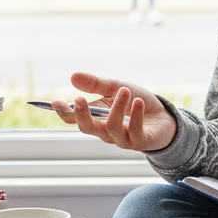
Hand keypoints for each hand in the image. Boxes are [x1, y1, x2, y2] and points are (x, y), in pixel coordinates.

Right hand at [51, 72, 177, 152]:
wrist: (163, 116)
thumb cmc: (136, 102)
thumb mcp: (116, 87)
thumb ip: (95, 84)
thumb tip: (73, 76)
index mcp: (97, 118)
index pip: (75, 119)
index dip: (65, 113)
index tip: (54, 103)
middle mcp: (106, 131)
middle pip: (87, 128)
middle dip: (82, 115)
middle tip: (79, 99)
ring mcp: (122, 139)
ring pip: (111, 128)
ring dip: (117, 108)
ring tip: (124, 90)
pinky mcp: (140, 142)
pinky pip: (134, 131)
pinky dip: (136, 115)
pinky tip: (138, 102)